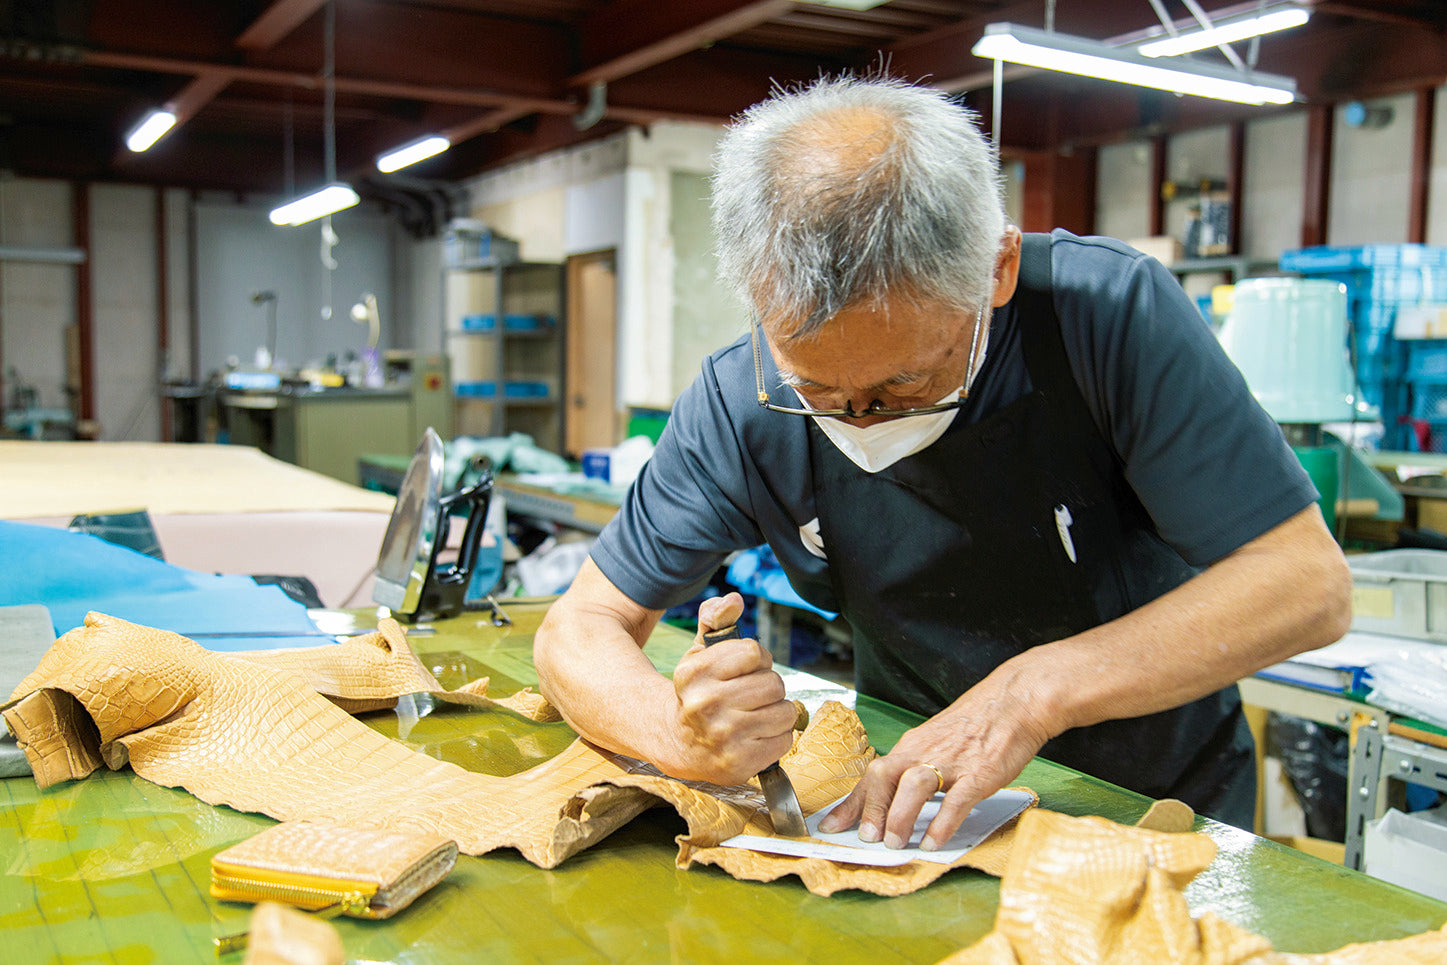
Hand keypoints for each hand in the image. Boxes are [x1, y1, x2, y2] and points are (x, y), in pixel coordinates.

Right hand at [666, 592, 796, 783]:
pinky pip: (784, 740)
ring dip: (776, 712)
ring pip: (784, 711)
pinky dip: (777, 737)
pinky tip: (756, 735)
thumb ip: (715, 618)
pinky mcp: (738, 763)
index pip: (754, 652)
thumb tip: (734, 600)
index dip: (757, 659)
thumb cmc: (698, 691)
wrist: (679, 741)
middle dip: (769, 686)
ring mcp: (723, 736)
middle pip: (773, 683)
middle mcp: (706, 704)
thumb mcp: (699, 651)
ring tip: (755, 715)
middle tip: (752, 695)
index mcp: (695, 672)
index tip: (745, 669)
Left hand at [817, 663, 1055, 849]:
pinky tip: (932, 843)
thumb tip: (895, 799)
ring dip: (899, 816)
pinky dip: (942, 823)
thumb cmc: (974, 725)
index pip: (872, 775)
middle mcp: (924, 752)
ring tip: (894, 844)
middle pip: (885, 776)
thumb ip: (916, 766)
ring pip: (914, 786)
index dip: (850, 803)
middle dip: (870, 809)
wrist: (1013, 701)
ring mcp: (951, 762)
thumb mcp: (935, 741)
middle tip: (865, 838)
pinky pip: (957, 800)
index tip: (831, 826)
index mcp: (911, 746)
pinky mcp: (979, 773)